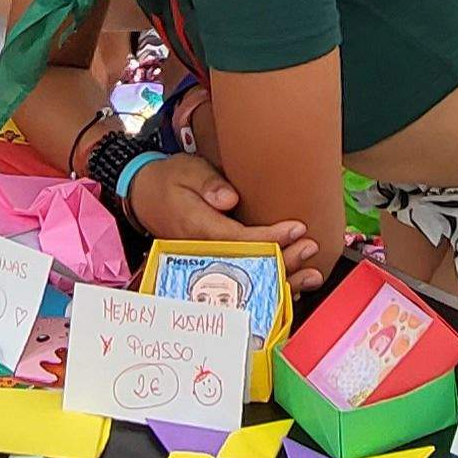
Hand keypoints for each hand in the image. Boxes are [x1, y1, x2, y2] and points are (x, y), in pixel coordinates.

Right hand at [127, 153, 325, 292]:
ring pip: (247, 280)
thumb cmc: (170, 180)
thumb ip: (209, 184)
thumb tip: (230, 199)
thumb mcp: (188, 170)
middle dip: (284, 260)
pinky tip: (293, 287)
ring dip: (282, 279)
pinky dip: (268, 286)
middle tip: (312, 248)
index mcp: (198, 228)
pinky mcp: (211, 266)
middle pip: (249, 265)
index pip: (240, 239)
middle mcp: (203, 252)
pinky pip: (242, 281)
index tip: (298, 228)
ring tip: (312, 275)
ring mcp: (207, 264)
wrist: (145, 196)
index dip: (271, 238)